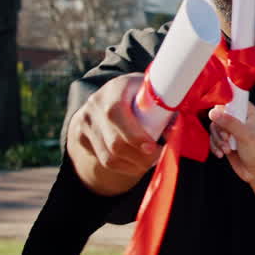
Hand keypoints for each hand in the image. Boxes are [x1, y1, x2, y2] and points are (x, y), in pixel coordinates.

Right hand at [66, 73, 160, 195]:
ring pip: (108, 157)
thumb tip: (174, 131)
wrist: (106, 98)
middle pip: (114, 142)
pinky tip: (136, 163)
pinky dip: (123, 167)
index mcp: (116, 88)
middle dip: (139, 156)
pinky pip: (103, 161)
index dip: (135, 134)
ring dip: (133, 165)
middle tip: (157, 158)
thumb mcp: (151, 93)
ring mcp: (85, 121)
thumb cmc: (140, 97)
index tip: (153, 147)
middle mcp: (96, 103)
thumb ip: (163, 108)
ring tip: (149, 163)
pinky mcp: (80, 137)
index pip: (117, 112)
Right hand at [208, 103, 254, 186]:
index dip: (224, 104)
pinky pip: (213, 139)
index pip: (233, 100)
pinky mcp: (226, 141)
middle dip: (219, 129)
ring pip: (214, 128)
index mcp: (249, 113)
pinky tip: (221, 154)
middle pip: (219, 115)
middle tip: (226, 138)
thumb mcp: (245, 135)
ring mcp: (232, 131)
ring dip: (217, 140)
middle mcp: (240, 119)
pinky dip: (215, 146)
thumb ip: (229, 123)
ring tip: (227, 149)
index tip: (218, 113)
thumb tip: (214, 112)